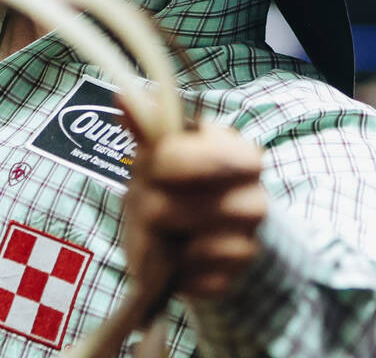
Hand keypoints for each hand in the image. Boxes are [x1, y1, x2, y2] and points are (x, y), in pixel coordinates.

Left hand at [120, 110, 267, 299]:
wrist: (213, 238)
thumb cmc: (182, 186)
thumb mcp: (164, 154)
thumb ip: (145, 129)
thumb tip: (121, 96)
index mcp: (239, 155)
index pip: (200, 156)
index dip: (163, 163)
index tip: (148, 167)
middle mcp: (254, 199)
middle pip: (171, 209)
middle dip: (149, 208)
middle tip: (147, 205)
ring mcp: (248, 243)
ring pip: (181, 247)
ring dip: (157, 242)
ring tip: (159, 232)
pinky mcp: (232, 280)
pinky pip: (189, 279)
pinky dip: (172, 271)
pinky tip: (175, 259)